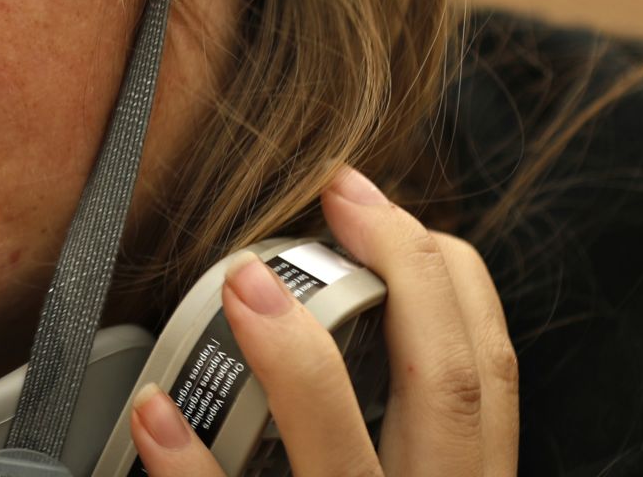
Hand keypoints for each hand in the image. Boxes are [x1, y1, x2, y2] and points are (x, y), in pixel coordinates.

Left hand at [129, 166, 518, 476]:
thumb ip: (398, 431)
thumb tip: (329, 308)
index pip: (486, 371)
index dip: (446, 277)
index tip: (375, 206)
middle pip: (445, 390)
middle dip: (400, 278)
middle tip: (334, 193)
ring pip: (345, 458)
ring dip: (296, 362)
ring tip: (243, 282)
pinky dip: (193, 468)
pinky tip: (156, 410)